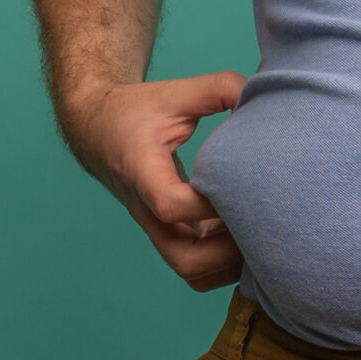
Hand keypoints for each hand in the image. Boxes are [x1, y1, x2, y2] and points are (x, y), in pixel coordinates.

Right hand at [60, 71, 247, 290]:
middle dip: (227, 251)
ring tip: (255, 231)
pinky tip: (242, 234)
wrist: (98, 130)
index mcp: (142, 171)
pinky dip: (222, 263)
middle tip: (257, 221)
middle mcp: (146, 209)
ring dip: (228, 262)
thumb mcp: (175, 91)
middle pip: (183, 259)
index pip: (170, 205)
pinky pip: (195, 266)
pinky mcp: (167, 233)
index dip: (209, 203)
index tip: (235, 183)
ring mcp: (156, 227)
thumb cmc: (136, 111)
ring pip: (191, 272)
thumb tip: (262, 96)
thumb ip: (220, 87)